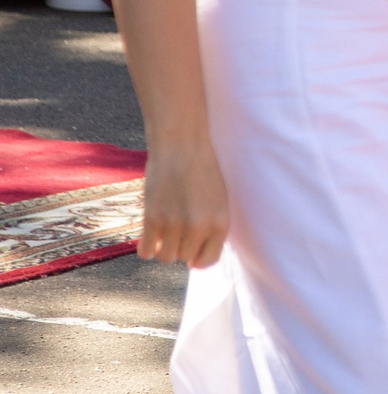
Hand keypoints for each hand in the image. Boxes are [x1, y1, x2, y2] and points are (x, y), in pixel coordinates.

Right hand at [137, 139, 228, 268]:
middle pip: (184, 258)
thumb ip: (211, 227)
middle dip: (181, 247)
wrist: (182, 146)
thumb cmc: (202, 171)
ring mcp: (175, 225)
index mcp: (221, 223)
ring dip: (163, 247)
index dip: (198, 257)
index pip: (208, 261)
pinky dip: (146, 247)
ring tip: (165, 231)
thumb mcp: (218, 200)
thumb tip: (196, 257)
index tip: (192, 251)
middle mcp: (199, 227)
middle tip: (177, 230)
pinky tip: (150, 234)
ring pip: (165, 257)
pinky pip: (146, 251)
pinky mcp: (153, 219)